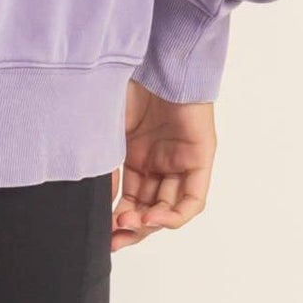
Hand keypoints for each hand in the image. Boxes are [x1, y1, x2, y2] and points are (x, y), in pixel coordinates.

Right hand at [112, 81, 214, 250]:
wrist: (154, 62)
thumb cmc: (128, 86)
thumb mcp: (109, 134)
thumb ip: (107, 168)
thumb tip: (102, 203)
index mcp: (137, 157)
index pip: (131, 200)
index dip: (118, 221)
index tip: (102, 236)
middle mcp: (160, 164)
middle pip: (150, 209)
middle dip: (133, 229)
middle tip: (115, 240)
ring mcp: (180, 163)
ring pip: (170, 208)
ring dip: (151, 223)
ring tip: (131, 225)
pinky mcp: (200, 160)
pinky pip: (192, 200)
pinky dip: (175, 214)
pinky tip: (155, 217)